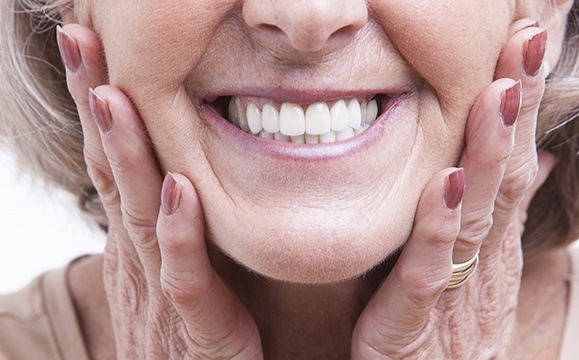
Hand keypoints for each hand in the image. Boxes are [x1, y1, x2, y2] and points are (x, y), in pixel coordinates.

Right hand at [57, 24, 261, 358]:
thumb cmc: (193, 331)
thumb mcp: (175, 266)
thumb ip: (173, 222)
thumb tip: (172, 171)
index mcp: (138, 239)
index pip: (113, 160)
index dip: (100, 104)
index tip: (91, 44)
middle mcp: (140, 256)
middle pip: (113, 170)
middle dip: (96, 104)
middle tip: (80, 39)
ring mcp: (162, 289)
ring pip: (139, 212)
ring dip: (126, 152)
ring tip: (113, 95)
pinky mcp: (197, 324)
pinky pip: (185, 274)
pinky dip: (179, 231)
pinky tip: (178, 189)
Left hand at [351, 20, 555, 358]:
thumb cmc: (442, 335)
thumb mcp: (474, 271)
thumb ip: (494, 216)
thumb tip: (537, 157)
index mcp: (491, 247)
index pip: (512, 164)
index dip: (521, 106)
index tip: (528, 42)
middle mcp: (483, 263)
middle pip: (505, 176)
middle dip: (518, 107)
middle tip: (530, 37)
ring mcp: (456, 293)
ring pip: (477, 214)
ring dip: (491, 151)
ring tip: (502, 90)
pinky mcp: (414, 324)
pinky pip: (428, 271)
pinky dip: (438, 226)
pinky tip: (446, 181)